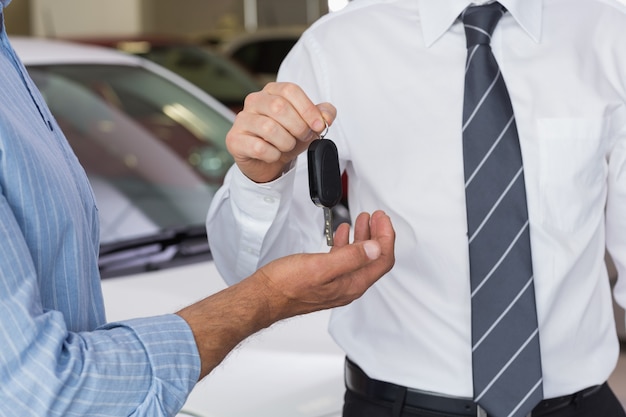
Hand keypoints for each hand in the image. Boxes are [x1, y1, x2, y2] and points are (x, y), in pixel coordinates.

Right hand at [177, 210, 394, 378]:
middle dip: (378, 234)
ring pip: (359, 257)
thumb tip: (375, 249)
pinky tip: (343, 234)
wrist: (263, 297)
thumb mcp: (320, 266)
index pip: (381, 259)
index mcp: (351, 284)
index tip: (383, 219)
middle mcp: (347, 286)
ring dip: (364, 236)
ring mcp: (336, 284)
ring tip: (364, 220)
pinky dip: (347, 243)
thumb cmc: (285, 285)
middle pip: (373, 258)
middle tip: (377, 216)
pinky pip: (344, 259)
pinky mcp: (324, 280)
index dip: (386, 237)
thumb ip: (350, 258)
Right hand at [226, 82, 336, 182]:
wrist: (267, 161)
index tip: (319, 125)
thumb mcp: (308, 124)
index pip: (290, 90)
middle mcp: (254, 101)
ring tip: (287, 146)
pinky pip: (259, 148)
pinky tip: (273, 154)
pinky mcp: (234, 139)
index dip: (307, 109)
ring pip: (269, 128)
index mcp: (272, 91)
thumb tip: (326, 116)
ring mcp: (242, 120)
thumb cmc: (286, 137)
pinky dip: (272, 155)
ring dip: (286, 142)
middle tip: (303, 137)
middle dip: (298, 127)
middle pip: (279, 107)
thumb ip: (322, 115)